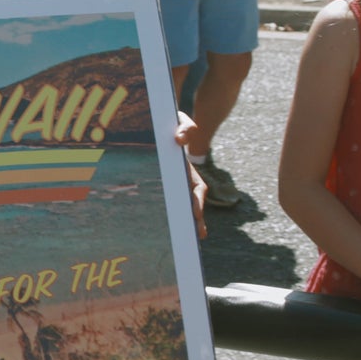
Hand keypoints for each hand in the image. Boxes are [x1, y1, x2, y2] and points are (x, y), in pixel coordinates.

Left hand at [172, 113, 207, 239]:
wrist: (161, 124)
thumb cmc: (172, 123)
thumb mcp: (179, 121)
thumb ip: (184, 127)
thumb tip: (180, 140)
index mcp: (189, 169)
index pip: (197, 188)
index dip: (197, 202)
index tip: (196, 214)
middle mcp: (184, 179)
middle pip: (192, 202)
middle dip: (196, 219)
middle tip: (198, 236)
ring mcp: (174, 184)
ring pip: (181, 205)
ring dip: (185, 221)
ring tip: (186, 238)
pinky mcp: (163, 186)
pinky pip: (168, 202)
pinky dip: (170, 215)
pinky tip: (166, 229)